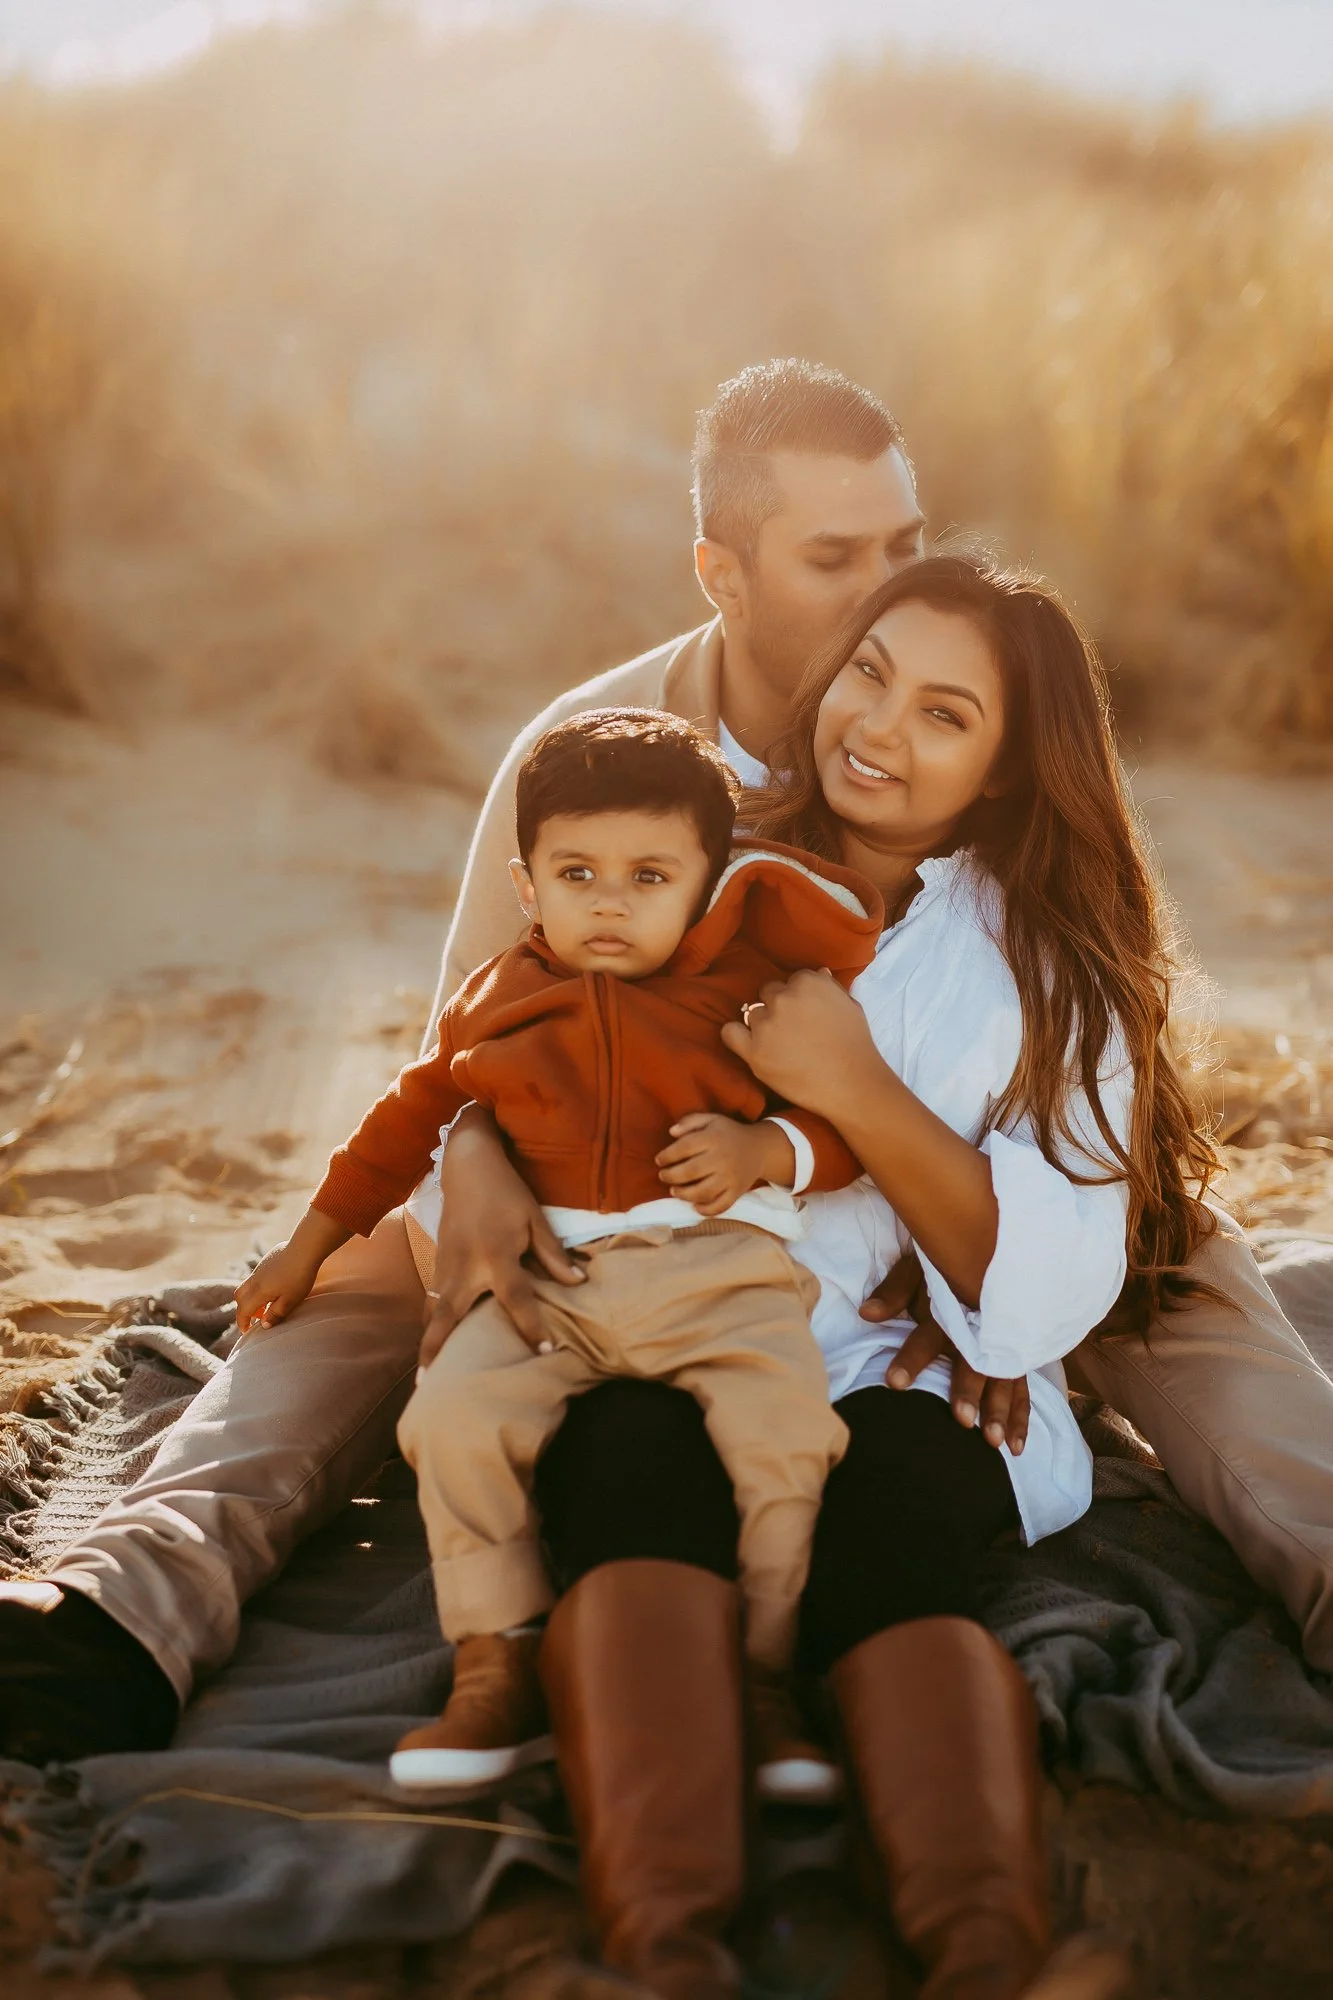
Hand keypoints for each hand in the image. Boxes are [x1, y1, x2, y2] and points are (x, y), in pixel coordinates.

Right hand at [234, 1237, 322, 1331]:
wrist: (305, 1248)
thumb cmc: (300, 1277)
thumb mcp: (290, 1301)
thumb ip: (276, 1314)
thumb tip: (264, 1325)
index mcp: (259, 1291)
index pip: (243, 1310)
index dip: (242, 1322)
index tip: (247, 1331)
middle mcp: (255, 1279)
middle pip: (239, 1296)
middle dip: (244, 1309)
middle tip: (258, 1317)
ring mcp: (260, 1268)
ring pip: (247, 1285)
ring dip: (252, 1298)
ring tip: (269, 1303)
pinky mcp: (267, 1260)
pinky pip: (255, 1277)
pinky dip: (258, 1287)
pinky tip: (276, 1287)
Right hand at [424, 1104, 583, 1366]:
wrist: (467, 1168)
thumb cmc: (507, 1193)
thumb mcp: (534, 1218)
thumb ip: (553, 1254)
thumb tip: (577, 1283)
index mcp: (496, 1254)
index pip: (515, 1298)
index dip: (531, 1326)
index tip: (543, 1352)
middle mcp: (465, 1266)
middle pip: (449, 1314)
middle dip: (438, 1349)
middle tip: (431, 1385)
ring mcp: (445, 1266)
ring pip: (434, 1311)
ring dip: (429, 1343)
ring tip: (424, 1380)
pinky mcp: (437, 1265)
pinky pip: (433, 1301)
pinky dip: (432, 1325)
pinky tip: (432, 1349)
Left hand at [655, 1113, 795, 1215]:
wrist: (760, 1149)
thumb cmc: (728, 1134)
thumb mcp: (711, 1119)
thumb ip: (690, 1121)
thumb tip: (671, 1132)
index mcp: (714, 1138)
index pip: (684, 1147)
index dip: (667, 1155)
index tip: (659, 1160)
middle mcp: (722, 1159)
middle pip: (690, 1172)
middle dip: (671, 1176)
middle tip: (663, 1176)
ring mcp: (730, 1178)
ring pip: (703, 1192)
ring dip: (684, 1194)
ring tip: (674, 1191)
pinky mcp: (737, 1192)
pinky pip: (720, 1206)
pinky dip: (705, 1210)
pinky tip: (695, 1205)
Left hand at [721, 969, 880, 1121]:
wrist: (852, 1084)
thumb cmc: (856, 1046)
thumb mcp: (851, 1006)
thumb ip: (830, 987)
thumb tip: (818, 972)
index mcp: (808, 982)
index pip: (791, 981)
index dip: (798, 999)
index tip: (805, 1015)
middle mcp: (784, 998)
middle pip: (768, 994)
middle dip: (778, 1009)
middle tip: (792, 1031)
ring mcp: (766, 1024)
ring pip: (751, 1014)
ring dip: (762, 1026)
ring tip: (781, 1046)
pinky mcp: (754, 1051)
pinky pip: (729, 1033)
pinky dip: (737, 1037)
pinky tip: (751, 1046)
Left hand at [864, 1251, 1029, 1453]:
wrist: (992, 1245)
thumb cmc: (947, 1261)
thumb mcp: (919, 1266)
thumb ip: (895, 1290)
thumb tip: (866, 1312)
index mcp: (953, 1302)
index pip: (930, 1333)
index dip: (913, 1357)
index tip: (894, 1383)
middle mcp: (981, 1323)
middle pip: (975, 1358)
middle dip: (969, 1389)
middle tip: (962, 1421)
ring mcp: (1004, 1339)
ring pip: (1005, 1377)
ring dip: (1000, 1410)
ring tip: (991, 1442)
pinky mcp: (1018, 1352)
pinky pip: (1023, 1385)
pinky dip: (1021, 1415)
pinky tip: (1016, 1446)